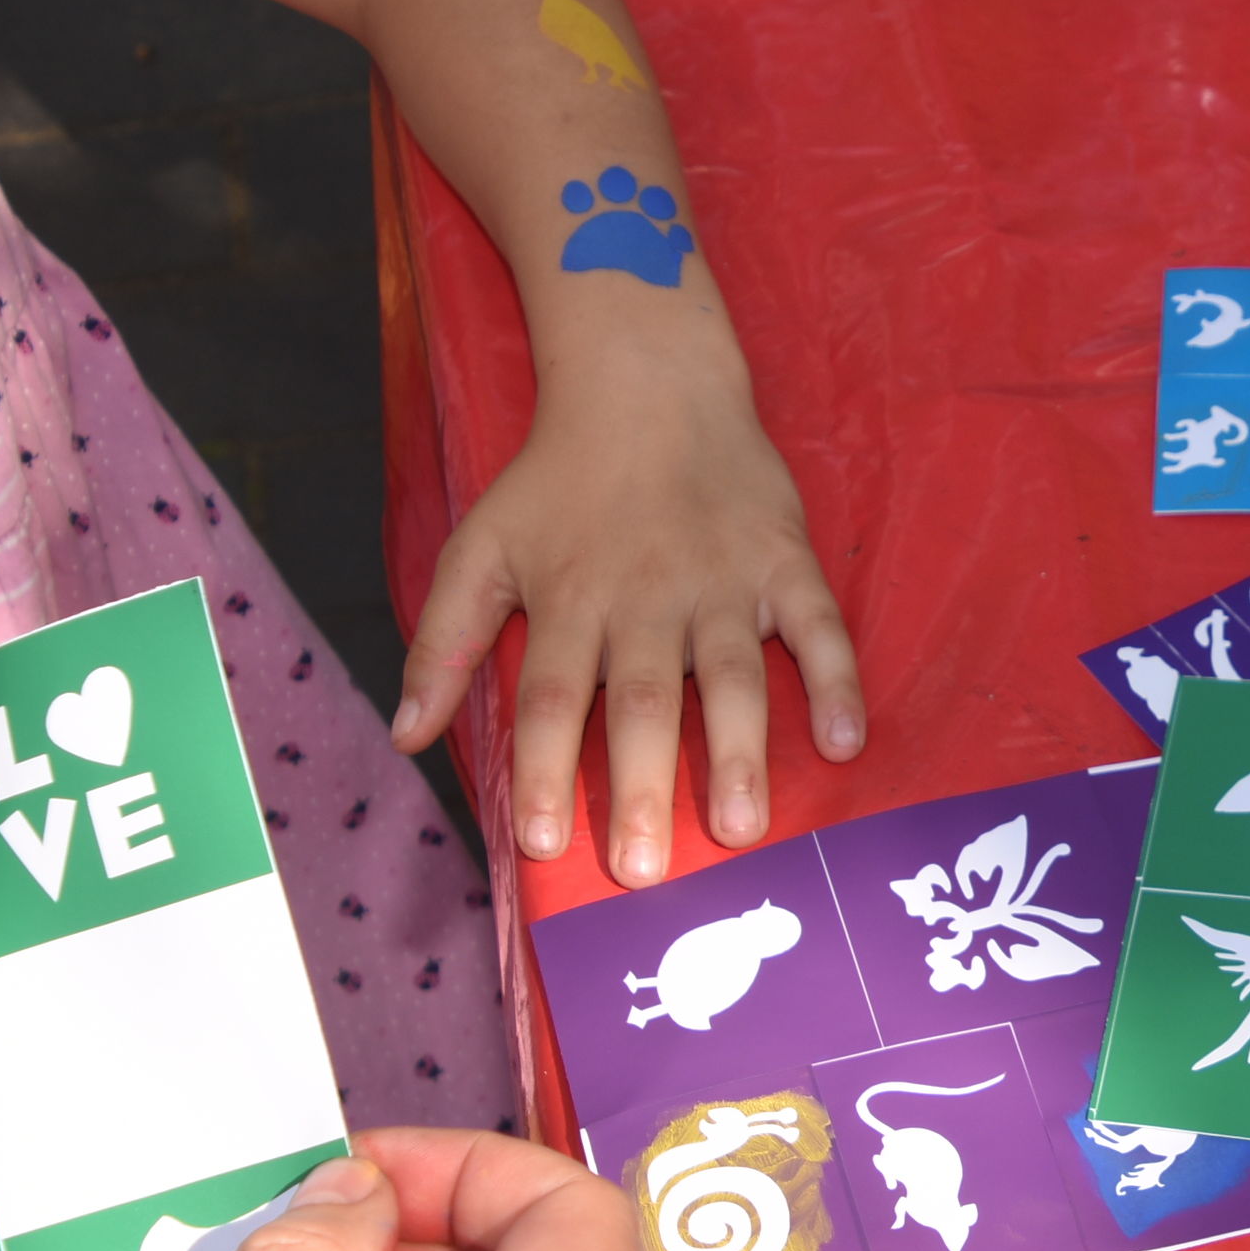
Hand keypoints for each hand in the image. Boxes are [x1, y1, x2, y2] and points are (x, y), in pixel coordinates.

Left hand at [392, 367, 862, 875]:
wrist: (648, 380)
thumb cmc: (557, 478)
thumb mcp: (480, 547)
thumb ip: (444, 642)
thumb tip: (405, 737)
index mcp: (572, 598)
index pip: (554, 698)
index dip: (547, 771)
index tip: (543, 845)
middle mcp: (648, 595)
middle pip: (644, 702)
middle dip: (644, 787)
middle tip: (646, 870)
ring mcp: (723, 579)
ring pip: (733, 675)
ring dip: (740, 751)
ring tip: (744, 829)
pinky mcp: (784, 560)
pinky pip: (818, 626)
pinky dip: (837, 681)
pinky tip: (844, 742)